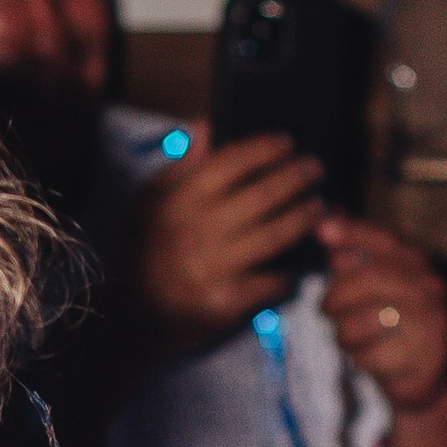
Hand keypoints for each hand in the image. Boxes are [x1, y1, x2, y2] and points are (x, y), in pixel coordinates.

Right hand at [130, 125, 322, 340]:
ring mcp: (216, 268)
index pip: (233, 162)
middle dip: (297, 177)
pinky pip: (271, 280)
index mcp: (181, 200)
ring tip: (320, 206)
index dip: (265, 149)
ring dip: (305, 217)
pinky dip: (291, 267)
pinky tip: (303, 256)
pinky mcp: (227, 302)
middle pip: (264, 195)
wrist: (125, 319)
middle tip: (314, 168)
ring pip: (276, 235)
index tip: (286, 142)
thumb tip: (206, 126)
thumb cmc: (136, 254)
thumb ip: (178, 165)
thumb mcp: (144, 202)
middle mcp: (201, 230)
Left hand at [319, 216, 446, 415]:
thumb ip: (355, 264)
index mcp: (419, 268)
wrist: (429, 382)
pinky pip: (372, 355)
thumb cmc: (395, 332)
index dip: (353, 233)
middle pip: (371, 279)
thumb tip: (326, 229)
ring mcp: (430, 324)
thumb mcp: (377, 294)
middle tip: (325, 310)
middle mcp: (430, 290)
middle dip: (337, 295)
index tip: (322, 231)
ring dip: (344, 332)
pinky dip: (358, 359)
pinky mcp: (422, 359)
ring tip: (346, 338)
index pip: (386, 240)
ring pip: (368, 319)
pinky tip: (363, 360)